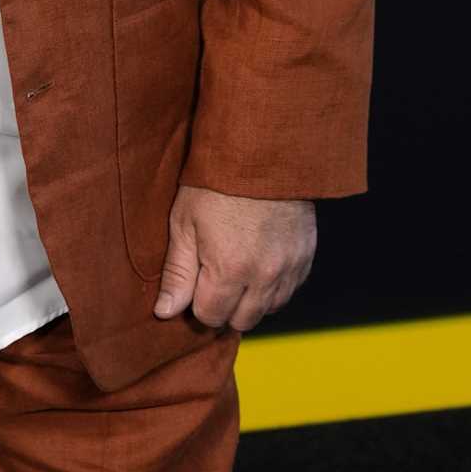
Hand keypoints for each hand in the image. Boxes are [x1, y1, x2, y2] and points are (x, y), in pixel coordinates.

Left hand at [152, 184, 315, 331]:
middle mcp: (263, 277)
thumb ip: (177, 272)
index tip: (195, 280)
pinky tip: (259, 260)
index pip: (210, 317)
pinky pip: (289, 291)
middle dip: (224, 305)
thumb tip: (165, 312)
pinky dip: (273, 285)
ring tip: (237, 265)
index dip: (197, 302)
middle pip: (241, 321)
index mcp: (229, 270)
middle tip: (214, 274)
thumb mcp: (184, 222)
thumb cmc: (216, 183)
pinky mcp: (305, 257)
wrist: (262, 150)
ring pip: (267, 310)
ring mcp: (289, 268)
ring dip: (250, 298)